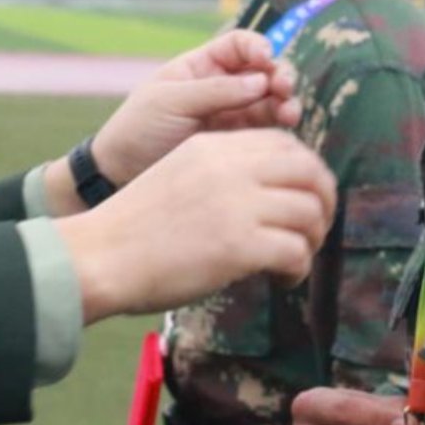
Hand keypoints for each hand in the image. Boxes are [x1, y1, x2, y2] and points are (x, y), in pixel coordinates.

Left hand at [47, 32, 298, 211]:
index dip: (258, 46)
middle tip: (285, 88)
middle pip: (263, 72)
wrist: (120, 174)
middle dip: (279, 75)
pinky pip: (266, 131)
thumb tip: (261, 80)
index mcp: (201, 66)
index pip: (240, 45)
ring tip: (290, 113)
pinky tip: (285, 130)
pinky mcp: (237, 144)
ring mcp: (232, 116)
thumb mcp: (170, 101)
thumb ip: (215, 91)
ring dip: (286, 102)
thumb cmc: (137, 128)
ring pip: (270, 101)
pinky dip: (280, 128)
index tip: (266, 58)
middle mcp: (222, 87)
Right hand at [59, 129, 334, 322]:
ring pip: (310, 213)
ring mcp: (237, 204)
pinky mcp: (240, 245)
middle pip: (309, 172)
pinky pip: (296, 252)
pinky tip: (281, 281)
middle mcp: (231, 167)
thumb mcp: (179, 175)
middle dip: (324, 202)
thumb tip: (269, 195)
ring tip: (293, 262)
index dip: (306, 171)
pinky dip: (298, 270)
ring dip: (311, 241)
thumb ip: (221, 175)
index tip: (304, 197)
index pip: (285, 143)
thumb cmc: (133, 228)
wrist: (100, 257)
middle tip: (315, 230)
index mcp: (214, 145)